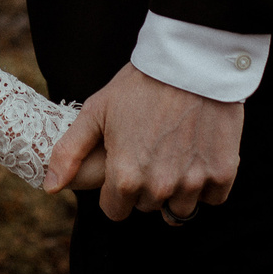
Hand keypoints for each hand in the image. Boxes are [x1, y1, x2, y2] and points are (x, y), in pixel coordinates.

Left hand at [41, 64, 240, 222]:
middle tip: (150, 149)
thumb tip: (50, 187)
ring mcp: (193, 182)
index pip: (115, 211)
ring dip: (177, 188)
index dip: (116, 189)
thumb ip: (70, 152)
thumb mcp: (96, 111)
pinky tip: (198, 151)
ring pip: (179, 208)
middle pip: (147, 206)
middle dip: (145, 185)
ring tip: (175, 151)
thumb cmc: (140, 85)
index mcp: (125, 177)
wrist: (191, 62)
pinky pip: (212, 197)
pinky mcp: (222, 174)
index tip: (124, 164)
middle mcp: (159, 187)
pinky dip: (206, 180)